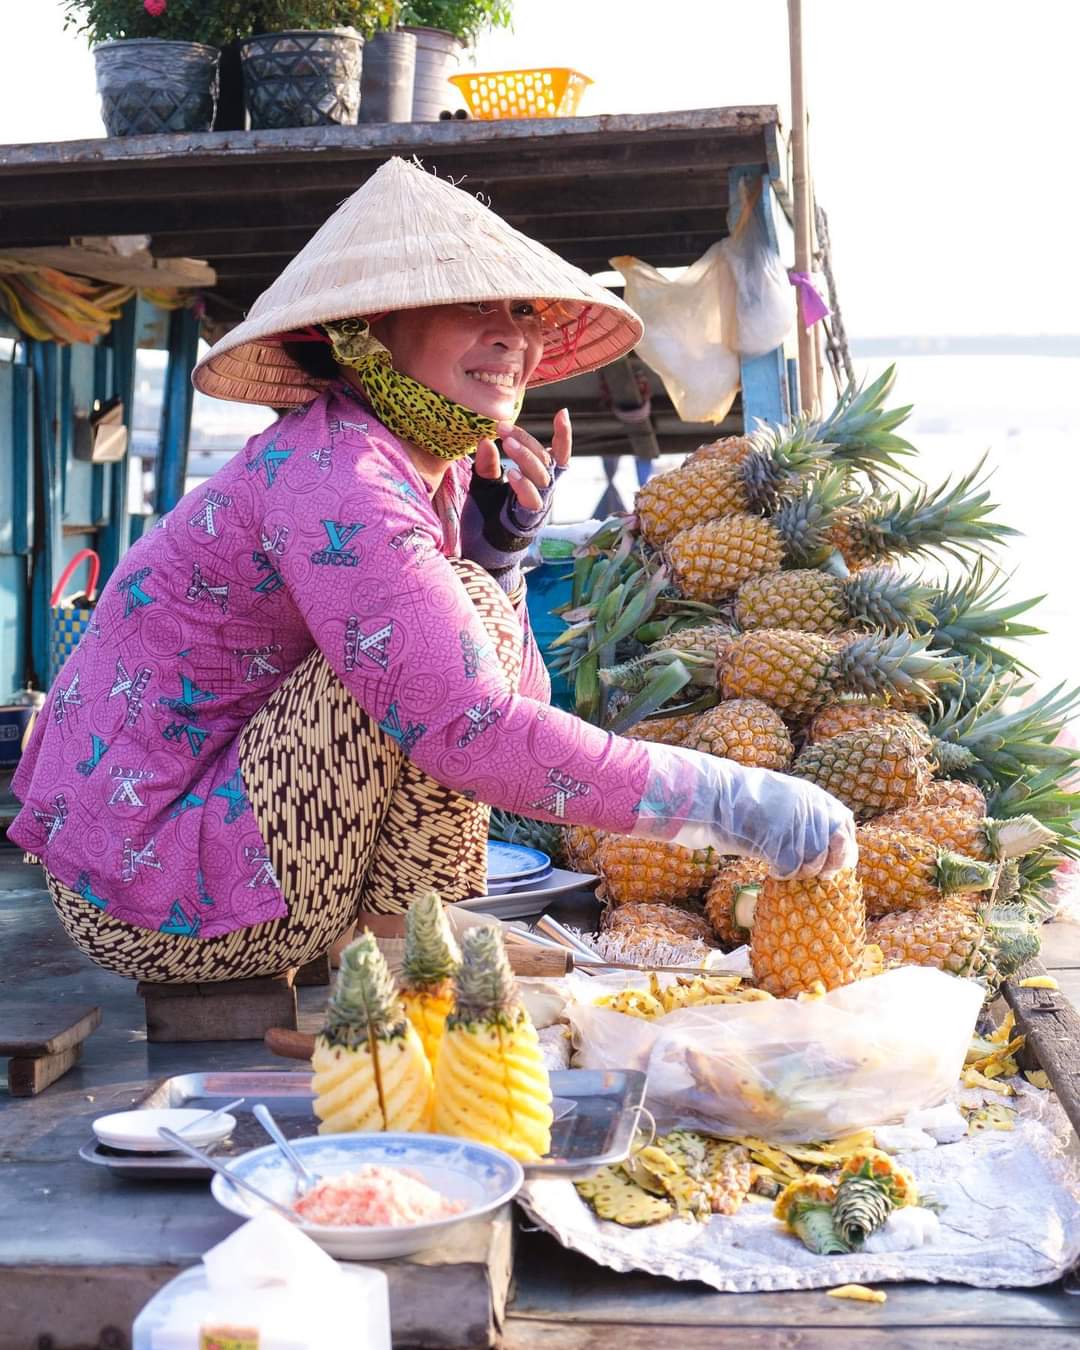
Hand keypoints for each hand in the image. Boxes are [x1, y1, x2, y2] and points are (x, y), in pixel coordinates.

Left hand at [474, 408, 572, 512]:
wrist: (483, 552)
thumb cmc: (486, 517)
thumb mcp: (483, 484)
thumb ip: (486, 464)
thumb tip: (485, 440)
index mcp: (537, 480)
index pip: (556, 455)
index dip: (563, 435)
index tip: (563, 412)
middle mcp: (543, 491)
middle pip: (545, 460)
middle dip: (526, 440)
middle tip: (503, 426)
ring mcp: (538, 505)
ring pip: (541, 476)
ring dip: (525, 457)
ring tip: (506, 443)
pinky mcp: (529, 520)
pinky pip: (532, 499)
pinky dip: (523, 485)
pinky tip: (510, 473)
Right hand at [629, 746, 858, 881]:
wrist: (716, 796)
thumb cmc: (746, 802)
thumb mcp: (785, 801)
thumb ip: (809, 818)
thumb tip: (832, 847)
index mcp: (814, 796)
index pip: (845, 826)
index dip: (843, 849)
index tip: (833, 864)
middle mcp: (810, 808)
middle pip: (834, 849)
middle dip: (825, 866)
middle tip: (810, 873)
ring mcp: (796, 824)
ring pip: (814, 863)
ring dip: (800, 871)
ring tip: (783, 866)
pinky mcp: (779, 839)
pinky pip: (791, 868)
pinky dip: (782, 873)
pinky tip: (772, 868)